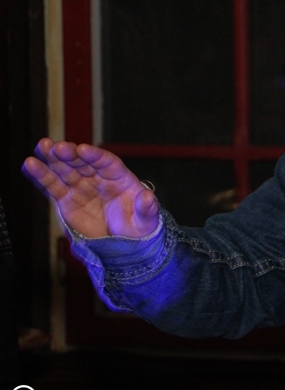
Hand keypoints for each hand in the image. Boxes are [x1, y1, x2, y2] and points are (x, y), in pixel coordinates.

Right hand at [21, 138, 158, 238]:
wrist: (124, 243)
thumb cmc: (138, 227)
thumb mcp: (146, 220)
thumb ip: (146, 208)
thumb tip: (148, 197)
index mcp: (120, 178)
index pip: (107, 162)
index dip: (95, 155)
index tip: (83, 149)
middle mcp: (99, 179)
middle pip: (83, 163)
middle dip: (71, 154)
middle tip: (57, 147)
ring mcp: (82, 188)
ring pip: (66, 171)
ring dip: (53, 159)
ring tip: (41, 147)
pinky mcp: (67, 200)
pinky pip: (53, 186)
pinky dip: (41, 176)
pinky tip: (30, 164)